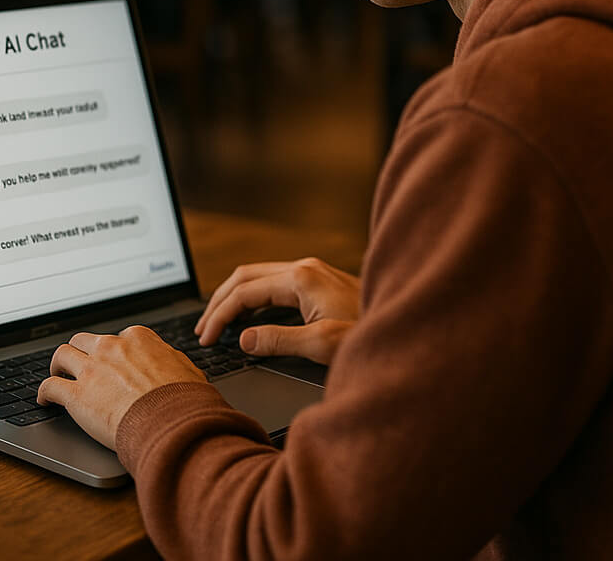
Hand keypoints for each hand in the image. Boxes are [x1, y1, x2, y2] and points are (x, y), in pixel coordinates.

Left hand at [38, 326, 206, 449]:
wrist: (171, 422)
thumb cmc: (184, 400)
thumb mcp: (187, 369)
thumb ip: (171, 361)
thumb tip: (171, 363)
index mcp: (138, 338)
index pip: (118, 337)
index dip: (113, 352)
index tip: (111, 363)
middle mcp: (111, 347)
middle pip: (85, 341)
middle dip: (81, 352)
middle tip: (80, 366)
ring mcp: (92, 369)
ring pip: (62, 354)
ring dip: (58, 365)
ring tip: (57, 375)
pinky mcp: (76, 395)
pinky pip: (49, 386)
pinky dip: (44, 392)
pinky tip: (44, 400)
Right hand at [194, 257, 359, 364]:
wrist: (410, 328)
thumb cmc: (373, 335)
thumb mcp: (324, 345)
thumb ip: (280, 341)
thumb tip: (244, 340)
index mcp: (301, 278)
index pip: (244, 292)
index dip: (220, 316)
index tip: (207, 339)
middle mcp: (305, 268)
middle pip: (245, 276)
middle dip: (219, 302)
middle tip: (202, 330)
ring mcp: (313, 273)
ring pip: (258, 277)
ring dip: (235, 298)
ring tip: (218, 324)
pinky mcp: (320, 283)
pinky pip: (274, 284)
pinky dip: (253, 298)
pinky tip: (249, 318)